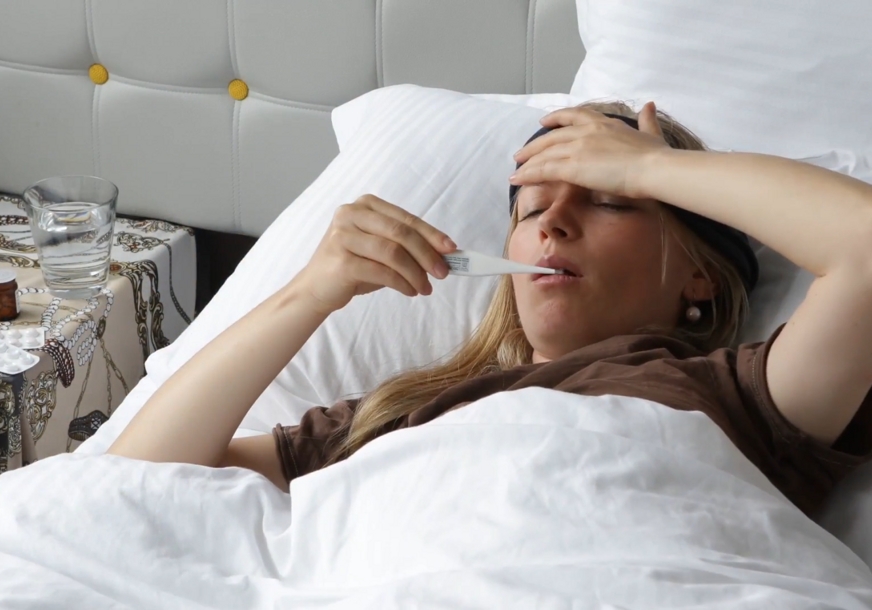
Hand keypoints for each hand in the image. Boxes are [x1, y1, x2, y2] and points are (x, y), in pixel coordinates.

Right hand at [295, 194, 456, 314]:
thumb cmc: (353, 266)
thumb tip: (445, 254)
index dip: (432, 234)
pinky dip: (402, 283)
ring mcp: (343, 236)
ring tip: (425, 288)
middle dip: (427, 254)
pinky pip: (382, 272)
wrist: (316, 288)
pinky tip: (410, 291)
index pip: (406, 219)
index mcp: (365, 205)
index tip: (452, 249)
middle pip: (401, 233)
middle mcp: (351, 214)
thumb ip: (406, 246)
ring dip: (416, 273)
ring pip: (393, 253)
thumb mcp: (381, 249)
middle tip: (443, 273)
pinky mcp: (341, 261)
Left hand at [509, 101, 669, 198]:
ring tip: (516, 172)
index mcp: (604, 122)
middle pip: (552, 137)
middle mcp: (586, 131)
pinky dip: (528, 174)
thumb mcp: (652, 133)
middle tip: (521, 155)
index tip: (544, 122)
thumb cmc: (656, 156)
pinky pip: (544, 169)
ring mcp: (578, 147)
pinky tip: (517, 180)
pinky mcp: (573, 166)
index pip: (574, 115)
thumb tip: (648, 105)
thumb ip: (647, 120)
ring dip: (527, 163)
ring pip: (545, 154)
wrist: (654, 168)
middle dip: (534, 146)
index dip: (556, 118)